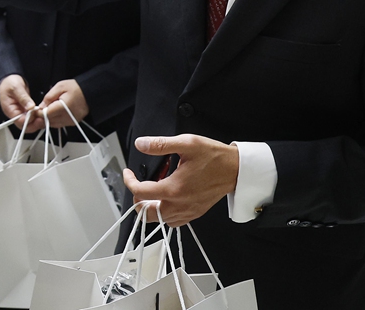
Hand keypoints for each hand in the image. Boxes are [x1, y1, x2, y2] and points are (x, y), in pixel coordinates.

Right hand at [0, 75, 39, 130]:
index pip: (20, 122)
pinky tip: (44, 113)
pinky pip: (33, 118)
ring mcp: (21, 113)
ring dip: (38, 121)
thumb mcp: (16, 88)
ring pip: (30, 123)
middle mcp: (15, 114)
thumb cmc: (9, 83)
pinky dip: (39, 116)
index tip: (37, 114)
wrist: (10, 80)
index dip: (30, 120)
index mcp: (10, 110)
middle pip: (26, 126)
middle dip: (35, 123)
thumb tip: (30, 107)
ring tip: (45, 114)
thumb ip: (23, 97)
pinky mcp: (26, 111)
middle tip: (44, 117)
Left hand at [40, 79, 87, 128]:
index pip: (46, 114)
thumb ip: (49, 96)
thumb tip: (41, 106)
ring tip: (46, 110)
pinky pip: (60, 124)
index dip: (39, 112)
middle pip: (49, 121)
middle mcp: (67, 117)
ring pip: (53, 124)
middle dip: (42, 116)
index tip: (35, 109)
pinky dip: (54, 120)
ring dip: (48, 119)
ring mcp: (70, 121)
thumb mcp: (60, 86)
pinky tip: (53, 113)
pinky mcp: (72, 123)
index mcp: (64, 107)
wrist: (91, 93)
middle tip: (38, 110)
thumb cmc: (76, 88)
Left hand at [123, 134, 239, 226]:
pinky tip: (166, 199)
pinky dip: (164, 213)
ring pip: (159, 220)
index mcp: (174, 188)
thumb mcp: (187, 143)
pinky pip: (173, 221)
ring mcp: (187, 211)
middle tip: (138, 185)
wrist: (235, 170)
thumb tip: (141, 144)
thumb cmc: (214, 157)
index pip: (140, 192)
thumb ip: (160, 144)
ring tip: (152, 191)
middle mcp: (179, 204)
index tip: (129, 173)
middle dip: (137, 200)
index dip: (129, 181)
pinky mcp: (194, 213)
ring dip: (150, 207)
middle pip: (146, 214)